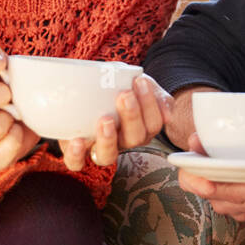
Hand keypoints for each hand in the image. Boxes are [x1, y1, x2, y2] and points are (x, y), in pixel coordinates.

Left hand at [57, 71, 173, 170]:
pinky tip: (78, 140)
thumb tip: (168, 115)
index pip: (153, 124)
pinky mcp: (76, 151)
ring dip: (108, 139)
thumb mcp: (139, 85)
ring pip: (107, 156)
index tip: (140, 81)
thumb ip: (158, 96)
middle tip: (125, 95)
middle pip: (134, 139)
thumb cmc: (119, 86)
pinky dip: (77, 155)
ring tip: (106, 120)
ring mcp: (101, 148)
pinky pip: (77, 163)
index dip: (150, 105)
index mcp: (142, 128)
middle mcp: (123, 141)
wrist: (91, 87)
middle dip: (132, 117)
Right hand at [176, 132, 244, 221]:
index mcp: (192, 175)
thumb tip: (196, 140)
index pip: (190, 182)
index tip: (210, 186)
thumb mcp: (207, 138)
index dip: (199, 185)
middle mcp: (210, 195)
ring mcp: (228, 205)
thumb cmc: (216, 147)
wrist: (226, 158)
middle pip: (232, 196)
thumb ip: (203, 139)